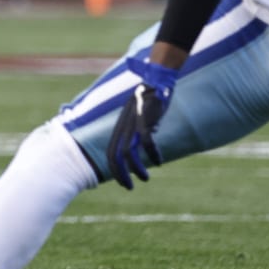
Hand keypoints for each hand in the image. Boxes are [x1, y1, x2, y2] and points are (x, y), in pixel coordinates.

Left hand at [107, 55, 177, 189]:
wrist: (156, 80)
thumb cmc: (148, 100)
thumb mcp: (138, 117)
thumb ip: (137, 130)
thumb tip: (143, 144)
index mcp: (120, 127)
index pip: (110, 152)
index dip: (114, 169)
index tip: (122, 181)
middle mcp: (124, 126)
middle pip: (115, 155)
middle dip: (120, 174)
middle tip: (128, 188)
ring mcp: (134, 123)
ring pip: (129, 152)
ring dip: (136, 169)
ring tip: (145, 179)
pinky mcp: (146, 120)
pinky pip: (147, 142)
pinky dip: (152, 155)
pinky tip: (159, 161)